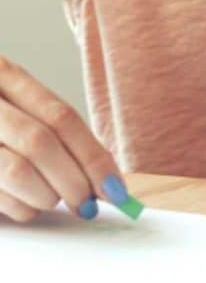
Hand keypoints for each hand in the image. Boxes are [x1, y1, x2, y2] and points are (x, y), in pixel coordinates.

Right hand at [0, 56, 123, 221]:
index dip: (93, 155)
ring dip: (46, 196)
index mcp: (4, 74)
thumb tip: (105, 176)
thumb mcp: (15, 103)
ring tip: (52, 198)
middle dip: (73, 180)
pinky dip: (20, 208)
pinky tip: (25, 204)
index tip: (117, 187)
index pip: (60, 117)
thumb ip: (53, 129)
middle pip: (40, 143)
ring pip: (16, 171)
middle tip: (88, 203)